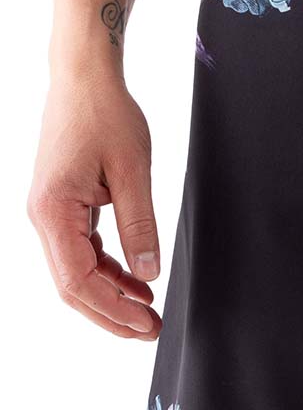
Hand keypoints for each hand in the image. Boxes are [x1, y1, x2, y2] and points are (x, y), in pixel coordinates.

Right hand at [28, 64, 161, 338]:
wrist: (85, 79)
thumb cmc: (106, 115)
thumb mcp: (134, 171)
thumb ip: (140, 225)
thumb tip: (147, 274)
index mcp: (54, 211)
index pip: (78, 280)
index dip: (112, 310)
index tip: (146, 324)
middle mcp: (44, 217)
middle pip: (73, 285)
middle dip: (111, 313)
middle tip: (151, 330)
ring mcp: (52, 213)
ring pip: (78, 272)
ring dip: (112, 295)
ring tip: (148, 313)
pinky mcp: (65, 206)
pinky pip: (84, 251)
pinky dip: (110, 270)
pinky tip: (137, 282)